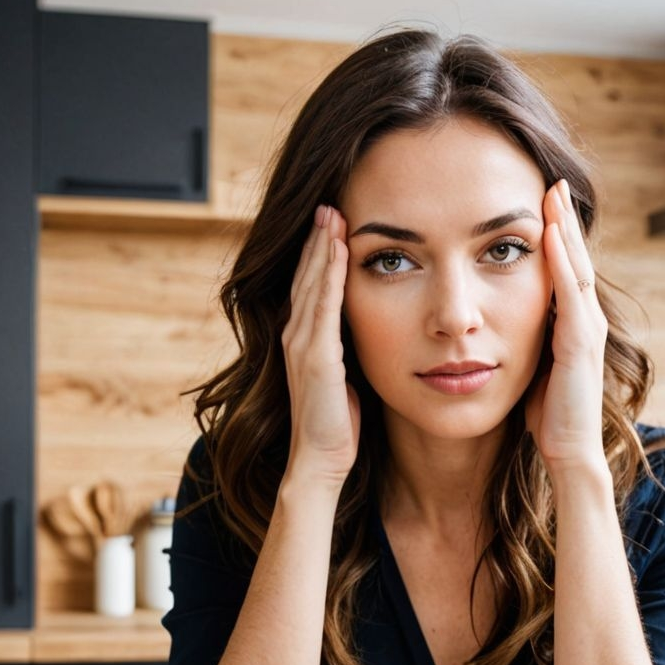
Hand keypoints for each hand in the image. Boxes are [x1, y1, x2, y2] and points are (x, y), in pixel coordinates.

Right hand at [281, 204, 359, 486]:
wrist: (321, 461)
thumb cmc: (337, 425)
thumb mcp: (344, 378)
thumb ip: (346, 351)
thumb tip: (368, 331)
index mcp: (304, 341)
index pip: (311, 288)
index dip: (319, 255)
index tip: (332, 224)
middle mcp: (296, 337)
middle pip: (306, 277)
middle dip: (317, 240)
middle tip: (328, 203)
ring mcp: (302, 346)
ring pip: (312, 284)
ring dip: (322, 247)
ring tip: (331, 213)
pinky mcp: (316, 358)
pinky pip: (323, 307)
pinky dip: (329, 275)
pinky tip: (338, 250)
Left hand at [525, 180, 609, 476]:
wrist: (567, 452)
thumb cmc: (545, 415)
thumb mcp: (530, 366)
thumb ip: (523, 339)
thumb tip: (496, 324)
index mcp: (570, 325)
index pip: (563, 269)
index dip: (554, 235)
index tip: (538, 202)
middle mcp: (584, 321)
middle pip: (573, 258)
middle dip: (562, 219)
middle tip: (549, 180)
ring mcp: (586, 332)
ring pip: (576, 268)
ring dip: (565, 229)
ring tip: (552, 194)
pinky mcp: (580, 346)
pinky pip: (570, 295)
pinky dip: (561, 264)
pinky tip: (550, 236)